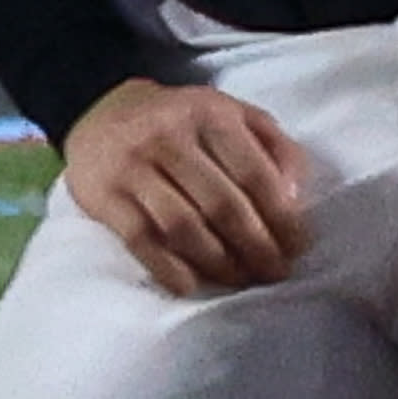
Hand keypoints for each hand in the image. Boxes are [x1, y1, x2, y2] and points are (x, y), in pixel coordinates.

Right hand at [64, 72, 312, 296]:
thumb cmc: (183, 122)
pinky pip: (140, 239)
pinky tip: (190, 285)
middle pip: (222, 205)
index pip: (255, 174)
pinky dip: (168, 269)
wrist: (100, 113)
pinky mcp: (103, 194)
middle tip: (273, 272)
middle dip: (256, 248)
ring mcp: (132, 165)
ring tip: (239, 279)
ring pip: (183, 226)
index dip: (282, 218)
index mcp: (209, 114)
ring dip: (219, 263)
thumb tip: (295, 198)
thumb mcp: (234, 115)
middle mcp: (168, 136)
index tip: (297, 247)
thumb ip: (276, 147)